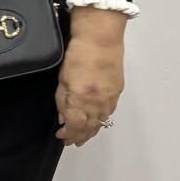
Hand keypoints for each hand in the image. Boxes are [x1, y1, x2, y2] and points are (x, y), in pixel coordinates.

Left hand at [55, 7, 125, 146]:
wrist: (100, 38)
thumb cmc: (77, 53)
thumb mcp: (62, 77)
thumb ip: (62, 100)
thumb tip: (63, 118)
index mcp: (81, 99)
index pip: (75, 125)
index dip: (68, 133)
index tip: (61, 137)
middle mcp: (97, 103)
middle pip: (89, 127)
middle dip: (80, 136)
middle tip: (72, 142)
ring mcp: (110, 98)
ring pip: (101, 122)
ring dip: (92, 131)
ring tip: (84, 137)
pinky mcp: (117, 91)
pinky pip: (109, 112)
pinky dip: (102, 119)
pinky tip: (98, 121)